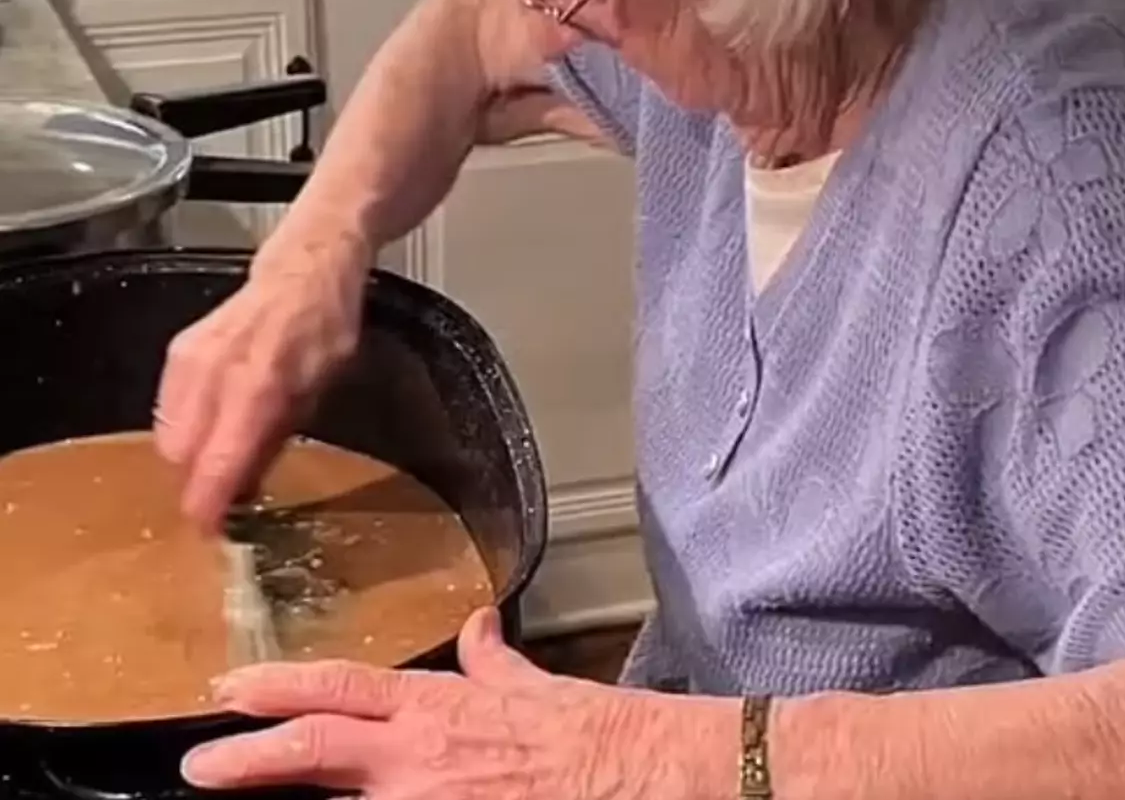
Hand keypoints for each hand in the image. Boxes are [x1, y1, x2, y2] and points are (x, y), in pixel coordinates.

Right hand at [153, 234, 368, 531]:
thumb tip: (245, 491)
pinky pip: (165, 410)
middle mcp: (215, 373)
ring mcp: (188, 361)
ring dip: (191, 457)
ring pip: (168, 436)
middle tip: (228, 492)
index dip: (209, 503)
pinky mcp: (175, 354)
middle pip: (181, 457)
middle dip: (199, 482)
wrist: (301, 271)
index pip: (218, 460)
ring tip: (226, 455)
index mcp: (259, 385)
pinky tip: (215, 423)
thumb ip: (278, 438)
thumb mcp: (322, 388)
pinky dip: (185, 428)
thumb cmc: (324, 330)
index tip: (209, 532)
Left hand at [181, 610, 659, 799]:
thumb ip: (493, 661)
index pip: (340, 690)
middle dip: (248, 758)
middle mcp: (417, 758)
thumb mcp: (535, 685)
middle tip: (201, 765)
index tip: (230, 689)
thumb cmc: (592, 731)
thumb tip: (477, 627)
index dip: (279, 688)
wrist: (638, 774)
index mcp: (436, 709)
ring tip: (253, 799)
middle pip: (313, 750)